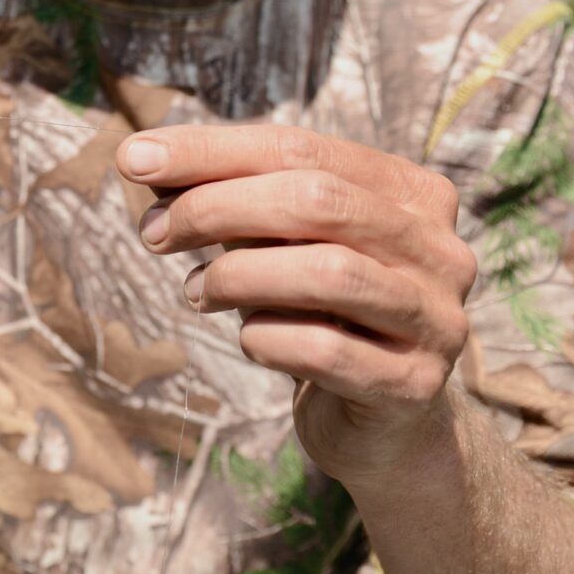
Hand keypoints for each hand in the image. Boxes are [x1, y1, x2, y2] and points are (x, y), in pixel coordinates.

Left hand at [117, 124, 479, 486]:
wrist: (380, 425)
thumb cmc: (317, 315)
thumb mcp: (275, 245)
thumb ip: (226, 198)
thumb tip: (143, 160)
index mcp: (411, 194)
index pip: (301, 148)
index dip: (211, 150)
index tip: (133, 158)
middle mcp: (439, 249)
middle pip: (316, 200)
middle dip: (217, 207)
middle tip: (154, 233)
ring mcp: (436, 318)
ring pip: (326, 272)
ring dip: (236, 275)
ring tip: (195, 290)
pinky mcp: (415, 385)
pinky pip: (323, 350)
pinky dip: (263, 338)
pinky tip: (248, 339)